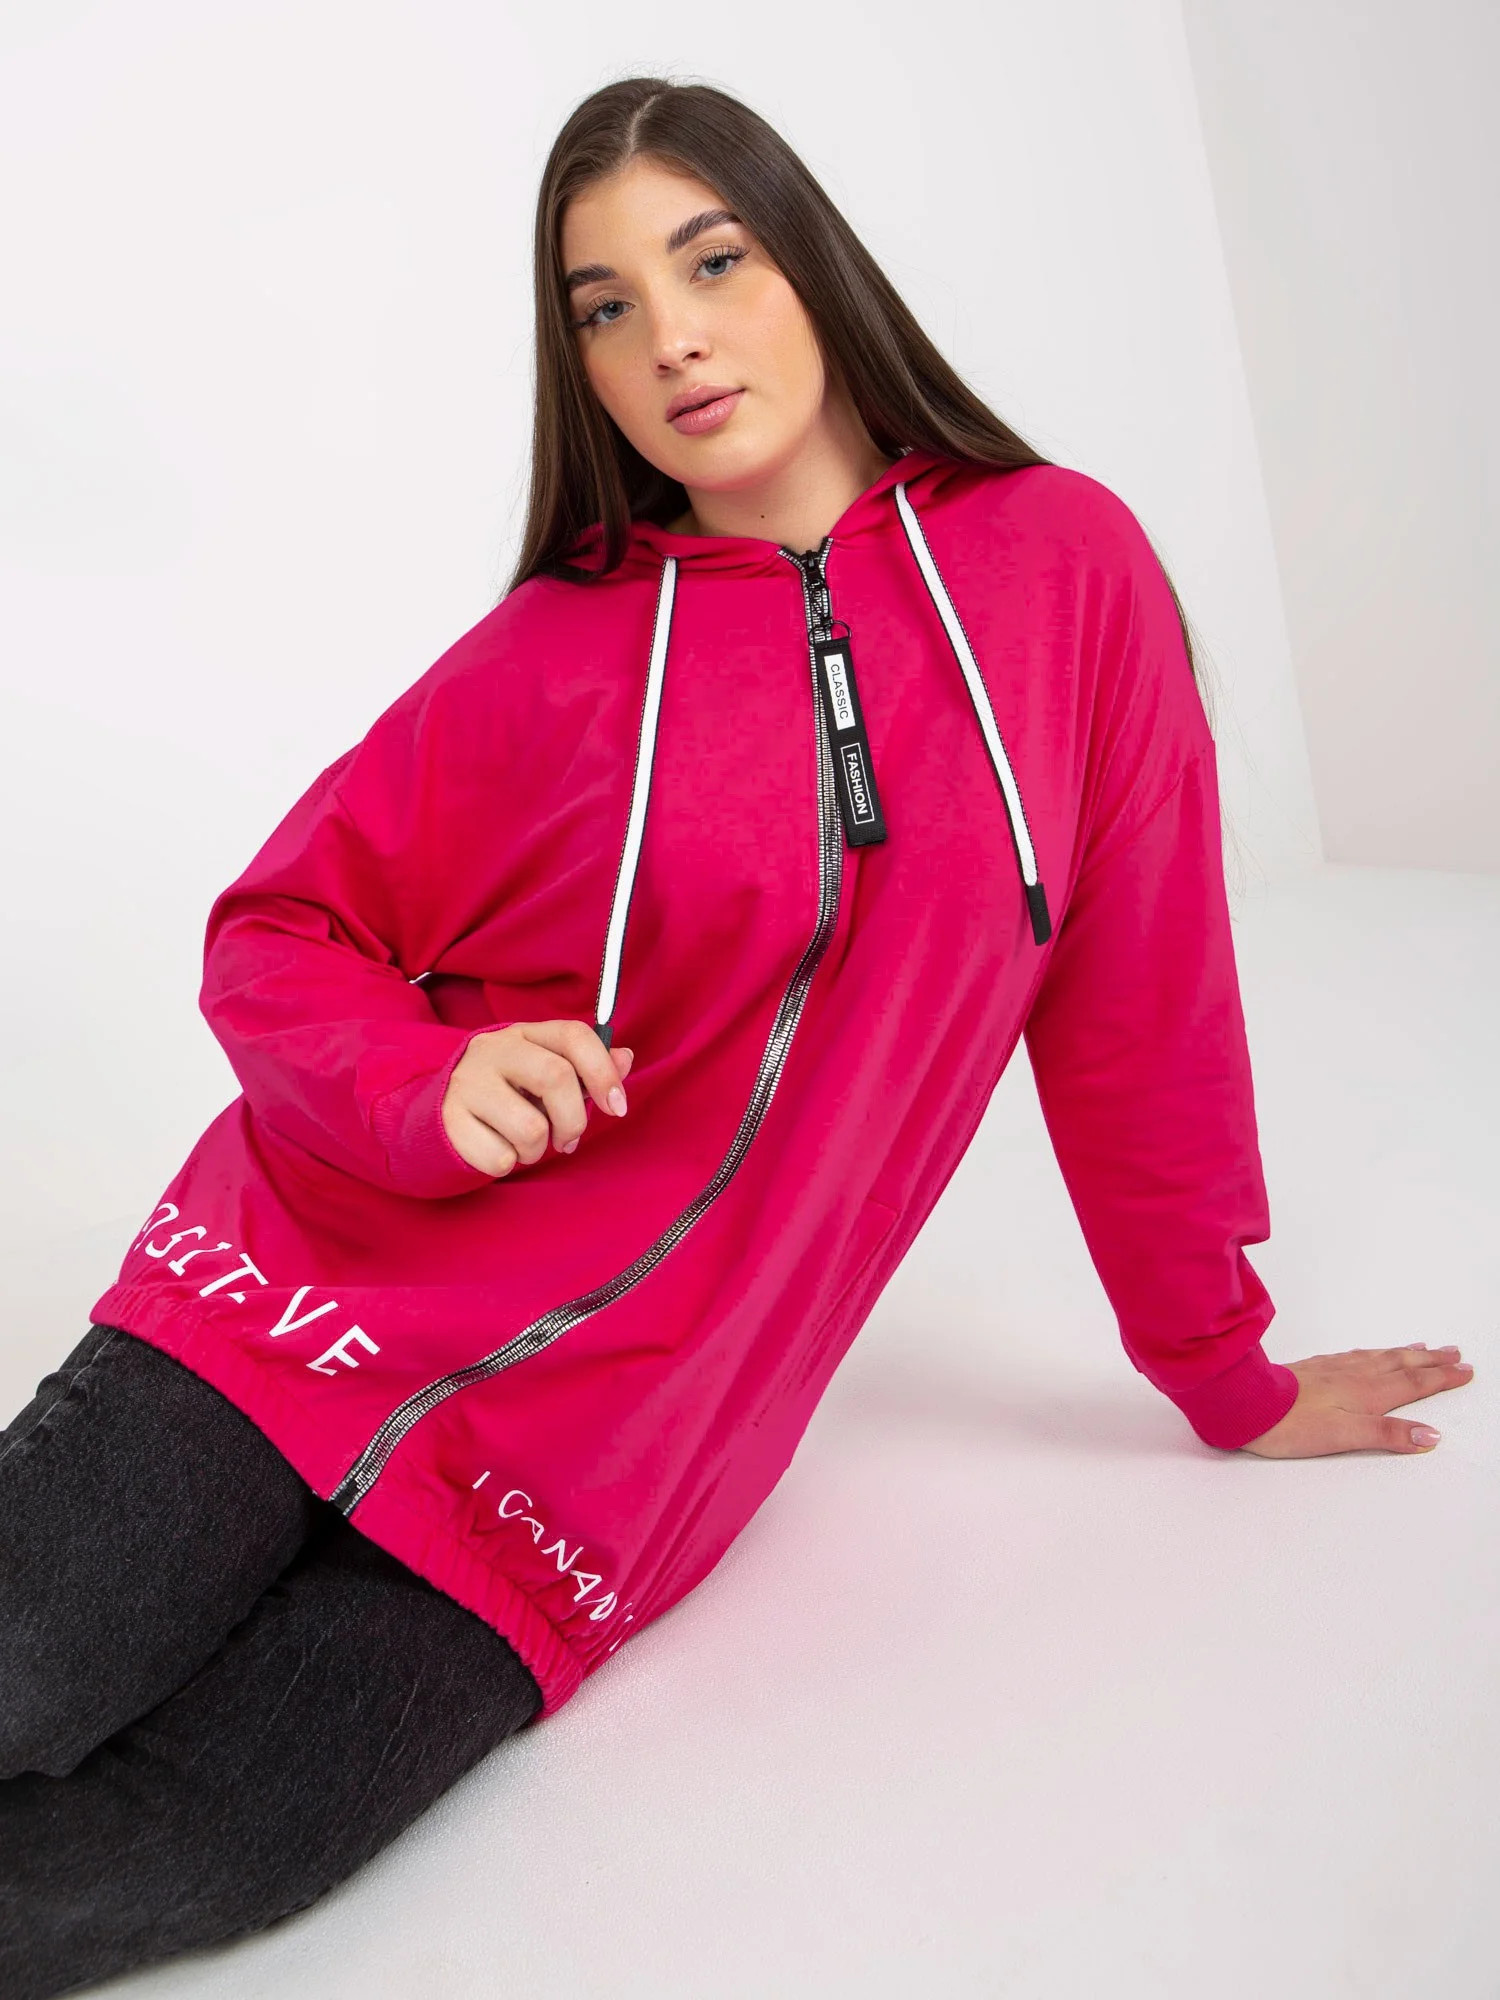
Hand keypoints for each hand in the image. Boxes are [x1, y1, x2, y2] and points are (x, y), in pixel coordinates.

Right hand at [441, 1020, 633, 1178]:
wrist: (438, 1115)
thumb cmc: (506, 1095)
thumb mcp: (544, 1075)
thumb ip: (585, 1069)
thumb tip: (625, 1057)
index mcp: (524, 1034)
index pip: (573, 1035)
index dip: (603, 1071)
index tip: (618, 1107)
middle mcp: (493, 1051)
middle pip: (556, 1078)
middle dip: (575, 1120)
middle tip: (568, 1139)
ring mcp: (467, 1084)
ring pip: (531, 1128)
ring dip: (538, 1150)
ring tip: (524, 1143)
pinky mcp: (450, 1121)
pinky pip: (500, 1158)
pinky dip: (507, 1163)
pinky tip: (496, 1148)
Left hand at [1239, 1343, 1473, 1457]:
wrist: (1246, 1404)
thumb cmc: (1292, 1425)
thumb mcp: (1346, 1436)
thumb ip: (1388, 1434)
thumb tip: (1431, 1436)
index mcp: (1366, 1393)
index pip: (1413, 1383)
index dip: (1442, 1378)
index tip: (1466, 1370)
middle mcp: (1354, 1376)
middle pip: (1401, 1364)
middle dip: (1431, 1360)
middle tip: (1455, 1353)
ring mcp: (1333, 1369)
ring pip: (1379, 1356)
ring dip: (1405, 1352)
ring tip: (1423, 1347)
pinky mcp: (1315, 1369)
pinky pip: (1355, 1355)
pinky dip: (1374, 1352)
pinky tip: (1370, 1353)